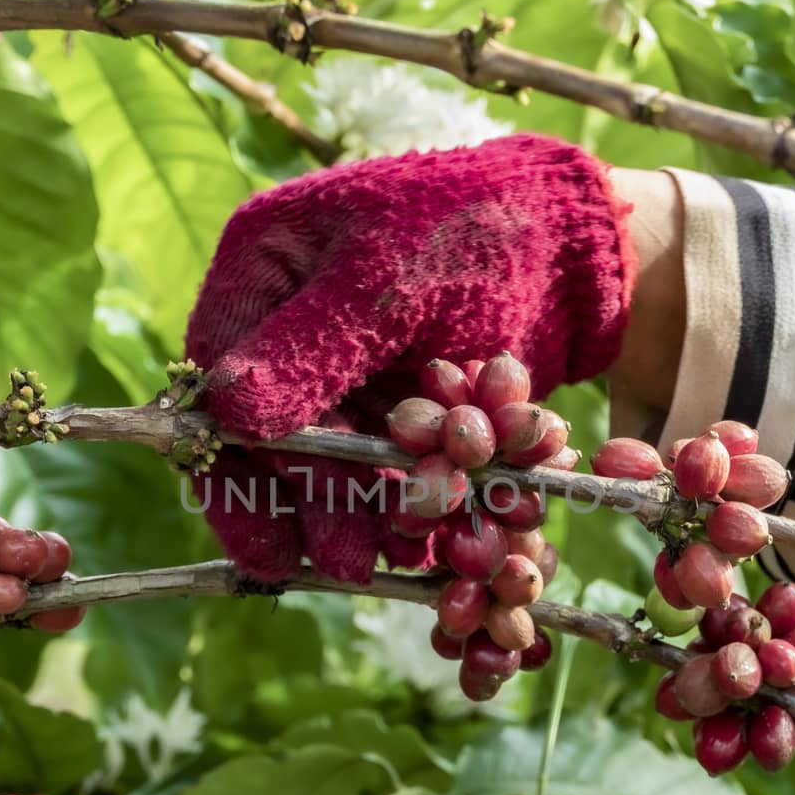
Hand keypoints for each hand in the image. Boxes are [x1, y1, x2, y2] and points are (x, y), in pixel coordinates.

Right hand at [184, 134, 637, 582]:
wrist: (573, 239)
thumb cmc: (474, 227)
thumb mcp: (388, 281)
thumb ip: (310, 347)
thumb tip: (228, 413)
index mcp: (262, 265)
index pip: (220, 384)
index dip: (238, 471)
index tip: (270, 544)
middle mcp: (287, 318)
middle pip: (270, 433)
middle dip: (311, 504)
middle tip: (347, 566)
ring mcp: (340, 361)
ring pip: (329, 456)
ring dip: (359, 512)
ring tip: (399, 556)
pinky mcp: (392, 393)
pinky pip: (381, 458)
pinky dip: (403, 495)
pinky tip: (428, 536)